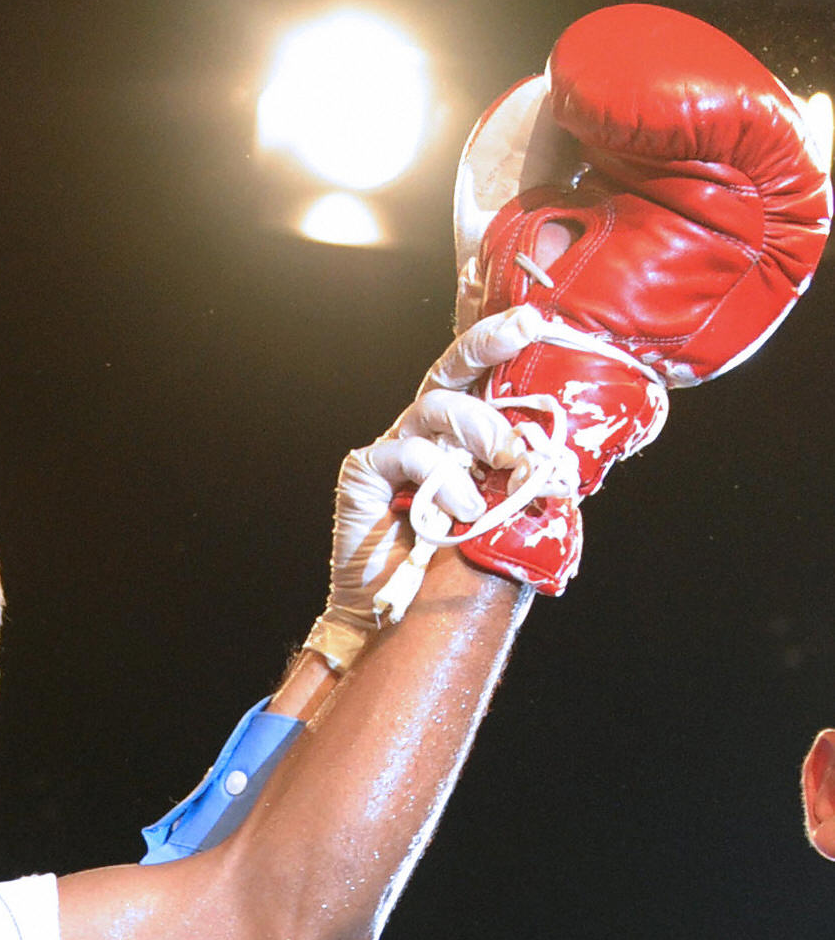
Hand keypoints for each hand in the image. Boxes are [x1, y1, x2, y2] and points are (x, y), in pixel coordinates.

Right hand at [302, 312, 540, 670]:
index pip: (485, 379)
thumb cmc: (458, 573)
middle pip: (454, 367)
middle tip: (528, 331)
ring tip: (502, 476)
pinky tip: (458, 512)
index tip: (539, 319)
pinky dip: (441, 478)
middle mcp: (430, 433)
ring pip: (438, 405)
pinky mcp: (365, 471)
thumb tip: (575, 460)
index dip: (502, 339)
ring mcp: (396, 449)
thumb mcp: (512, 521)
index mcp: (467, 438)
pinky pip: (407, 451)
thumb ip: (531, 485)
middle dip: (491, 342)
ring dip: (481, 433)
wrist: (403, 620)